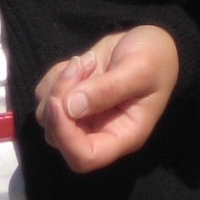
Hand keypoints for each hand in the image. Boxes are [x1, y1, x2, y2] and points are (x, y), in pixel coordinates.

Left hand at [33, 24, 179, 173]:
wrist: (151, 42)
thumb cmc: (155, 59)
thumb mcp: (139, 70)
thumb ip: (108, 89)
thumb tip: (70, 107)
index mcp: (122, 135)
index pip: (84, 157)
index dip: (65, 136)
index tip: (60, 102)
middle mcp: (98, 131)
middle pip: (58, 137)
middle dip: (58, 100)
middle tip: (79, 67)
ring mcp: (82, 115)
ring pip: (47, 114)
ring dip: (57, 84)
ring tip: (85, 62)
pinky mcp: (70, 96)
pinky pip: (44, 94)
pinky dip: (54, 76)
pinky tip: (80, 62)